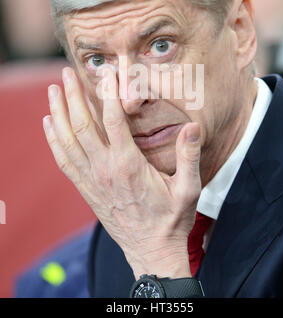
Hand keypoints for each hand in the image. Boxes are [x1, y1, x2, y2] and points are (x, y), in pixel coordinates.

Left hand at [43, 66, 201, 278]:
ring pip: (68, 140)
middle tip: (66, 73)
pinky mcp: (86, 188)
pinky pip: (64, 160)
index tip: (107, 73)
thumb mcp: (189, 189)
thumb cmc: (171, 219)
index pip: (113, 120)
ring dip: (58, 113)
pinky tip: (48, 123)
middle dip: (73, 96)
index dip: (109, 93)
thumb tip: (193, 127)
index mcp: (129, 165)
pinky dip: (54, 139)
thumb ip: (190, 156)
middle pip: (82, 125)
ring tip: (52, 91)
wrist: (150, 251)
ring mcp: (92, 179)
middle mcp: (105, 170)